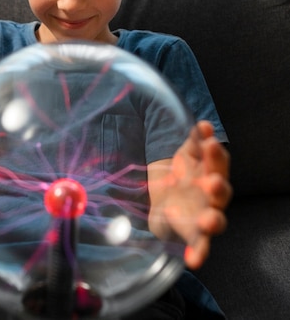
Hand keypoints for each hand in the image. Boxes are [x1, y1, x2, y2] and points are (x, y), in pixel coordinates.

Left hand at [148, 121, 231, 269]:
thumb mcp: (186, 157)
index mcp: (210, 173)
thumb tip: (203, 125)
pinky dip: (198, 253)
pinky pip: (198, 246)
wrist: (164, 203)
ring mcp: (203, 216)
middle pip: (221, 192)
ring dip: (213, 221)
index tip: (209, 142)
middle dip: (218, 187)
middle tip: (213, 181)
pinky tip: (193, 259)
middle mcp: (211, 196)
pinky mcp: (192, 236)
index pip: (218, 163)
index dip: (215, 153)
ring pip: (215, 221)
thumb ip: (194, 142)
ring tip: (207, 221)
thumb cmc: (182, 177)